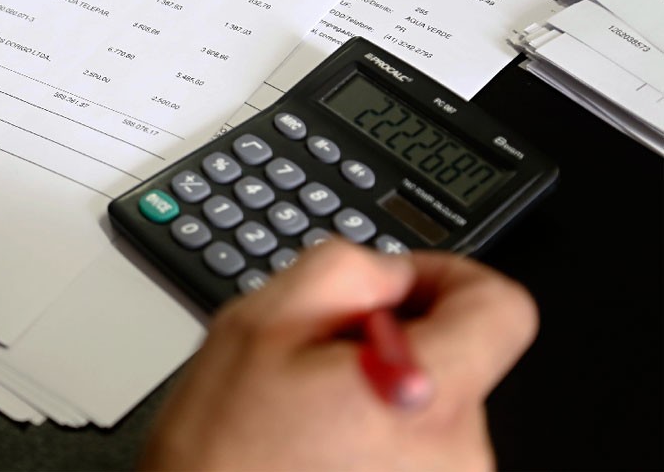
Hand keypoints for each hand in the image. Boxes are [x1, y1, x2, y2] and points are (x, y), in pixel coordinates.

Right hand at [140, 240, 537, 471]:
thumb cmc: (221, 450)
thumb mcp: (257, 322)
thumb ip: (344, 269)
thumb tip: (394, 274)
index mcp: (424, 395)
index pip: (502, 308)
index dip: (449, 277)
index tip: (404, 285)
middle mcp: (456, 455)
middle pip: (460, 354)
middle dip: (395, 338)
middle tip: (319, 359)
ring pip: (436, 400)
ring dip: (383, 388)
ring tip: (310, 411)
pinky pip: (424, 447)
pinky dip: (380, 431)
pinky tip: (322, 444)